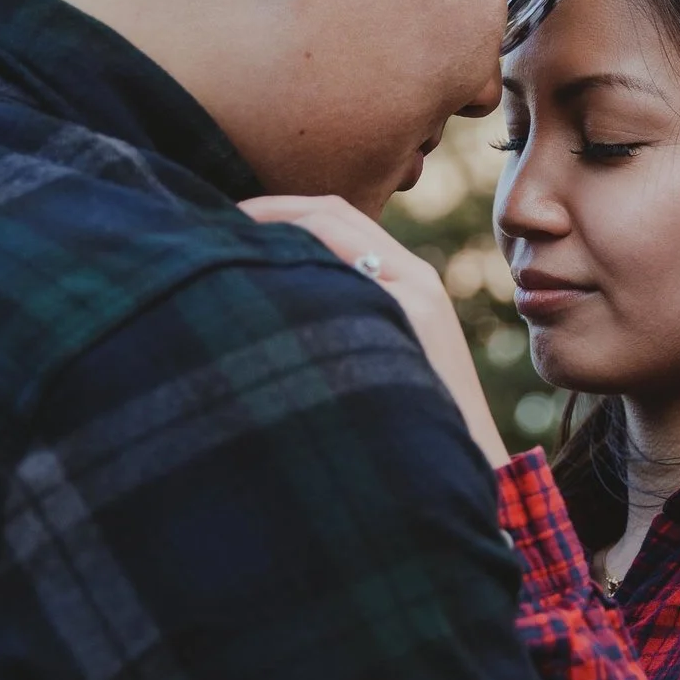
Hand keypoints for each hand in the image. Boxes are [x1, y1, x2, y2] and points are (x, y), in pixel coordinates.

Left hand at [242, 195, 513, 469]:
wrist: (470, 469)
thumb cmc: (417, 425)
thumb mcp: (386, 357)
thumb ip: (350, 320)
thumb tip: (278, 308)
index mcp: (411, 280)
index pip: (338, 217)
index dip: (278, 210)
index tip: (227, 221)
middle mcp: (414, 276)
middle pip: (330, 212)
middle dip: (266, 210)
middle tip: (209, 221)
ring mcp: (414, 294)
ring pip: (331, 232)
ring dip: (272, 230)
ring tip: (221, 244)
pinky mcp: (410, 318)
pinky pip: (341, 272)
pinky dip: (293, 262)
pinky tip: (253, 282)